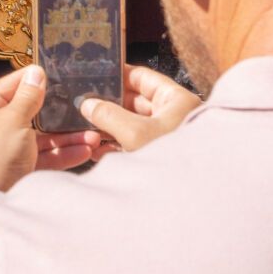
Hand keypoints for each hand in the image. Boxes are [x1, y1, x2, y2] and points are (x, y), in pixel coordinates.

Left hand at [0, 66, 100, 192]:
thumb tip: (36, 72)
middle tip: (82, 107)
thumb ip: (28, 96)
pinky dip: (61, 153)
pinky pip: (42, 156)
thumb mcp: (13, 119)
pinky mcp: (18, 166)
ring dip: (66, 137)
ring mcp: (6, 148)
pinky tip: (85, 150)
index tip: (57, 73)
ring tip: (93, 136)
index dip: (33, 80)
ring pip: (41, 137)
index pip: (10, 86)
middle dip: (59, 114)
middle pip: (30, 113)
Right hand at [80, 66, 201, 153]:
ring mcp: (165, 136)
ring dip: (110, 125)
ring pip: (132, 123)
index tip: (95, 75)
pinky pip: (133, 143)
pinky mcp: (157, 156)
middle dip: (109, 103)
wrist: (187, 199)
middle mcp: (173, 115)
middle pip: (135, 101)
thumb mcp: (134, 133)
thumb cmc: (171, 161)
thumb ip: (108, 114)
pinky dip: (116, 144)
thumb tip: (88, 104)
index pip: (143, 78)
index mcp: (176, 100)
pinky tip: (97, 148)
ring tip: (86, 125)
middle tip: (85, 103)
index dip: (118, 75)